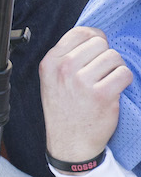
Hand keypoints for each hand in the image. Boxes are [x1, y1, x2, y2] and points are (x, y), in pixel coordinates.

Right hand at [40, 25, 131, 162]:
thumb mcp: (51, 78)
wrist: (70, 144)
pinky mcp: (103, 96)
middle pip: (99, 43)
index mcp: (51, 61)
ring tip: (109, 80)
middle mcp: (65, 69)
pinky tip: (116, 88)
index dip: (95, 38)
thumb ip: (65, 56)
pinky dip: (125, 79)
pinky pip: (124, 73)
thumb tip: (92, 36)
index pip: (80, 32)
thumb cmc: (63, 109)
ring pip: (114, 56)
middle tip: (103, 70)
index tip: (98, 50)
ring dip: (116, 67)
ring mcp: (83, 82)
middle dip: (105, 55)